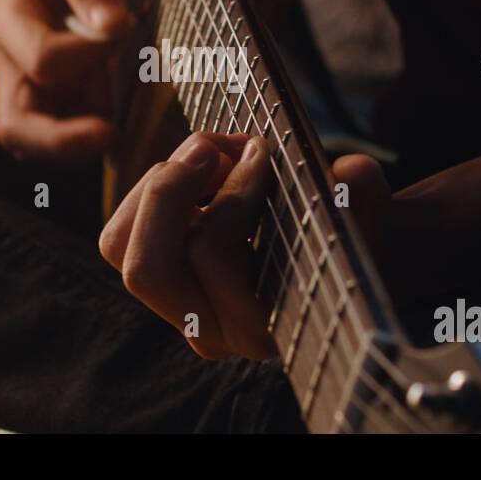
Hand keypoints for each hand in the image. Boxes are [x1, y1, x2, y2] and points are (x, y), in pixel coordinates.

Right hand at [0, 0, 132, 163]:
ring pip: (39, 143)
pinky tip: (107, 89)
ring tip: (110, 90)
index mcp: (7, 22)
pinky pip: (65, 132)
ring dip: (82, 135)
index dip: (88, 55)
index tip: (118, 26)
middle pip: (16, 129)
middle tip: (111, 133)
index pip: (43, 63)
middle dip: (63, 143)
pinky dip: (91, 125)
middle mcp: (9, 63)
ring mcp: (26, 85)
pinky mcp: (48, 97)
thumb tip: (112, 26)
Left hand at [99, 131, 389, 359]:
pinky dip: (148, 191)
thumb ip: (363, 201)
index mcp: (261, 329)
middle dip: (172, 191)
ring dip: (159, 187)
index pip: (210, 253)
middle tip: (217, 145)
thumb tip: (351, 175)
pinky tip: (199, 172)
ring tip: (210, 155)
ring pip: (119, 247)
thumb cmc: (348, 231)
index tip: (263, 150)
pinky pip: (117, 238)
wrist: (339, 252)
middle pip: (147, 268)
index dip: (231, 190)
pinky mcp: (155, 283)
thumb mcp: (363, 214)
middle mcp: (210, 334)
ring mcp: (174, 311)